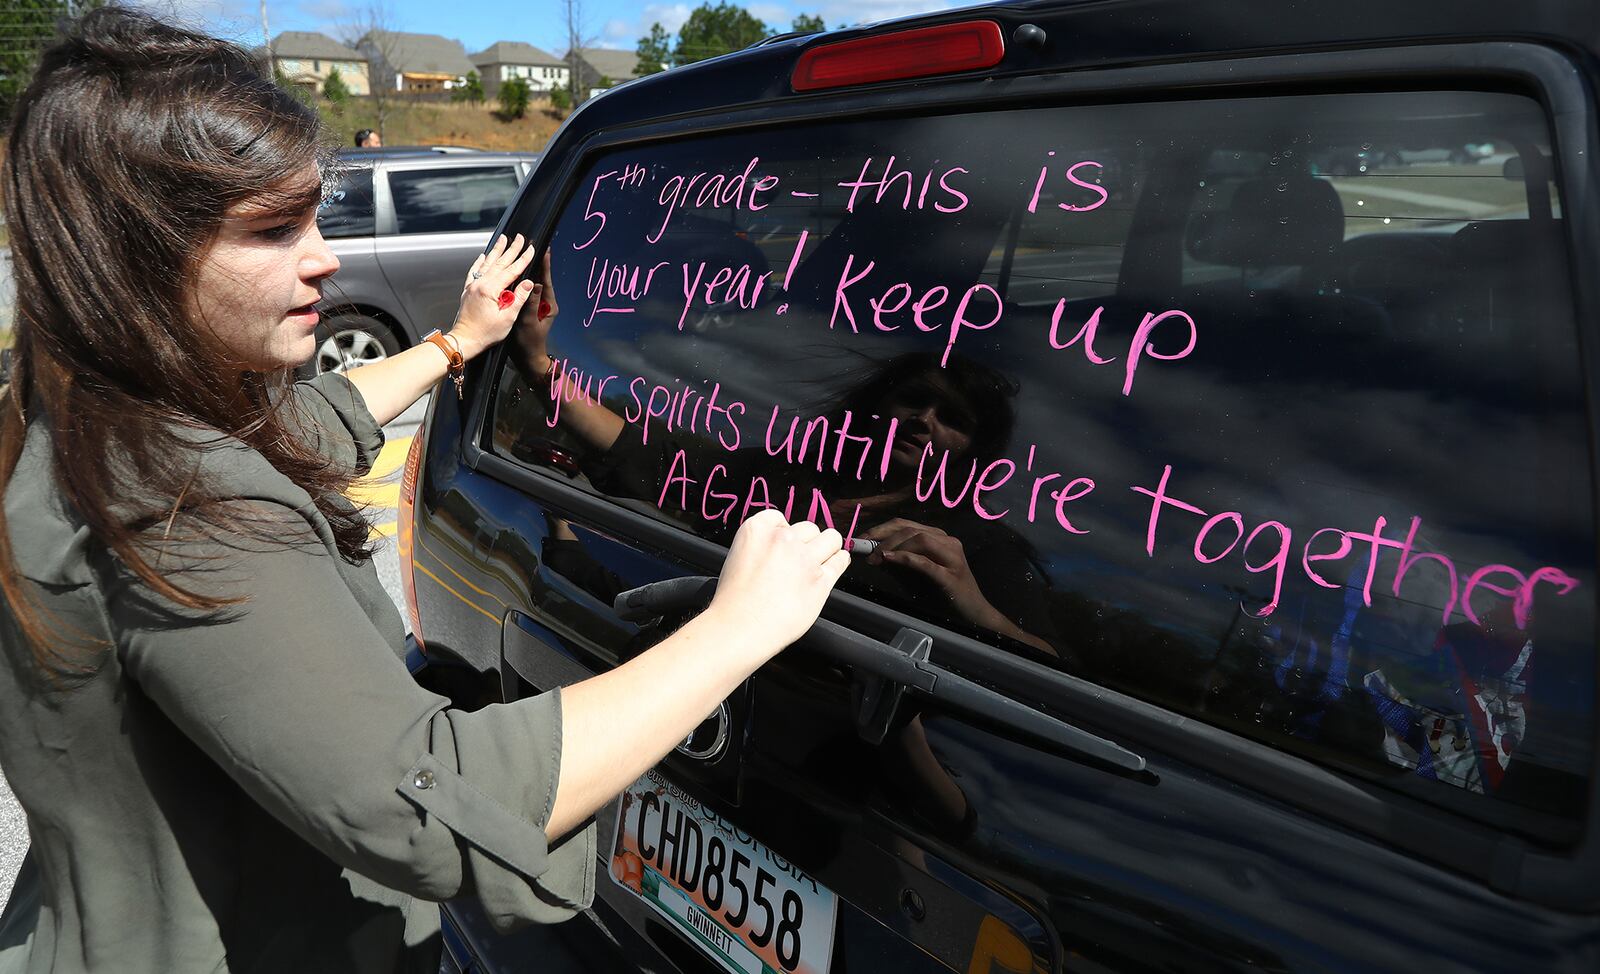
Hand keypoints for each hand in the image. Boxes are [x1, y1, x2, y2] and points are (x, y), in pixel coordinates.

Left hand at [450, 234, 538, 359]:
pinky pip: (474, 271)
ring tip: (503, 239)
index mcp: (490, 290)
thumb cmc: (485, 334)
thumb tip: (528, 283)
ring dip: (497, 250)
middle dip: (512, 249)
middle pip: (500, 262)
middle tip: (520, 238)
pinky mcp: (468, 291)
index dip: (523, 259)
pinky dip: (480, 262)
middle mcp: (480, 284)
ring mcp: (473, 286)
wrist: (464, 340)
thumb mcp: (508, 318)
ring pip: (487, 263)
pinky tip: (483, 256)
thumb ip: (518, 298)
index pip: (512, 270)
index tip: (531, 249)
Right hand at [514, 250, 559, 371]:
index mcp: (549, 305)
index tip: (544, 248)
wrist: (526, 358)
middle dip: (536, 263)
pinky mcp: (530, 308)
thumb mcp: (528, 323)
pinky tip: (514, 273)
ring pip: (533, 284)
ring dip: (529, 270)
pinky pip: (527, 291)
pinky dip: (522, 281)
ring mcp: (538, 305)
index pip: (547, 280)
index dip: (545, 264)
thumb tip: (536, 283)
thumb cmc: (528, 343)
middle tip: (531, 245)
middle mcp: (545, 303)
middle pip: (541, 278)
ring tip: (523, 254)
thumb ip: (532, 303)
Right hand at [705, 510, 848, 661]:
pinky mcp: (821, 579)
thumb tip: (779, 549)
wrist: (740, 626)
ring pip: (831, 538)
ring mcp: (805, 559)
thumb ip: (760, 546)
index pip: (781, 518)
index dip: (785, 532)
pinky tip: (835, 563)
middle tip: (801, 558)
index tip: (786, 544)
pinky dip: (839, 560)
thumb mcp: (737, 557)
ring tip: (823, 557)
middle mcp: (783, 539)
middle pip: (809, 528)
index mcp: (757, 529)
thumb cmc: (734, 600)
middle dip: (807, 541)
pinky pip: (840, 560)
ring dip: (828, 547)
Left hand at [862, 518, 1008, 630]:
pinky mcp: (951, 575)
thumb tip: (875, 555)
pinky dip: (905, 558)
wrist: (973, 613)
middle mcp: (948, 542)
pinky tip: (890, 559)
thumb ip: (899, 564)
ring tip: (877, 559)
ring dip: (893, 546)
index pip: (906, 524)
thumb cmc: (945, 595)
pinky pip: (925, 562)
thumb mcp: (916, 575)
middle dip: (883, 537)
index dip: (881, 528)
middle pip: (910, 528)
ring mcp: (952, 556)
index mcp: (939, 538)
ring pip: (919, 539)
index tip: (862, 538)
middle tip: (866, 552)